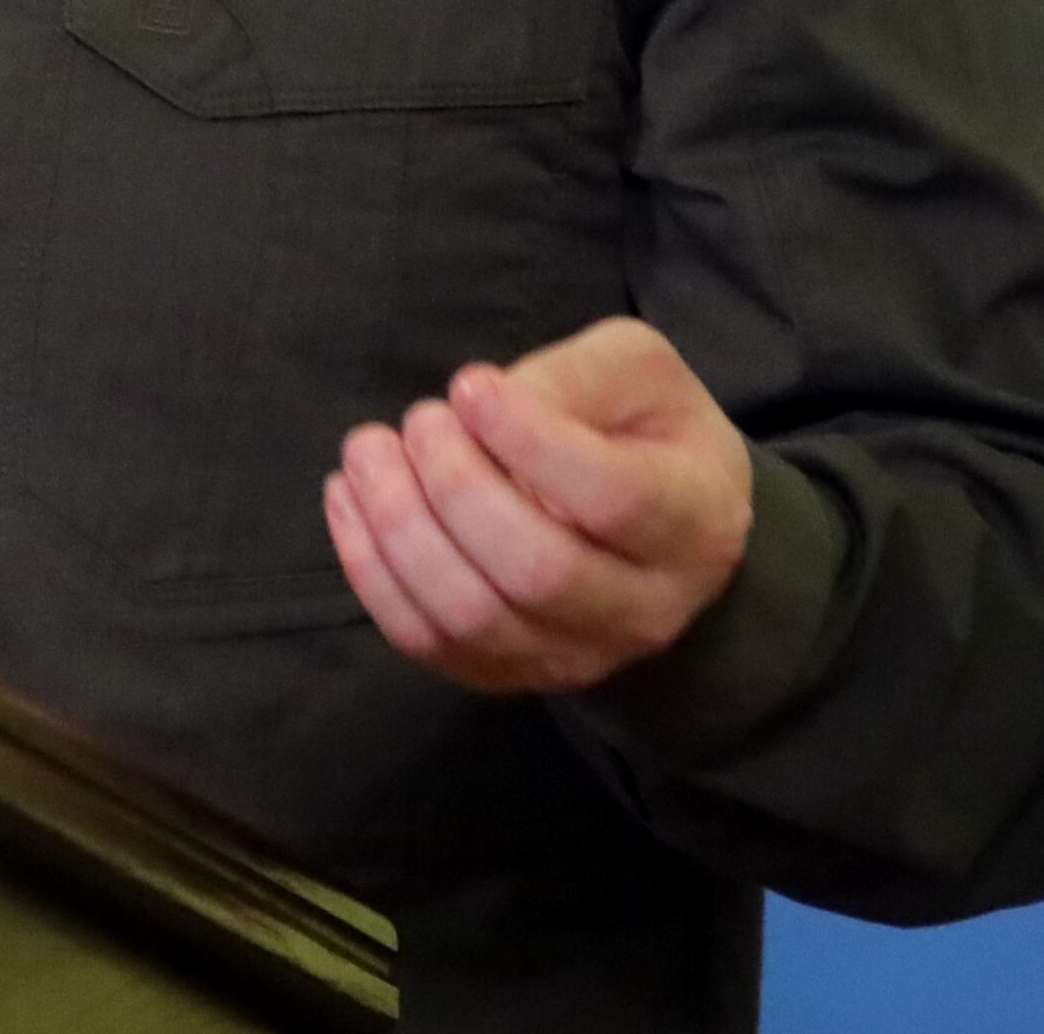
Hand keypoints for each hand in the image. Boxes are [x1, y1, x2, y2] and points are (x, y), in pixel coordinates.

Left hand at [322, 315, 750, 694]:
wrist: (655, 523)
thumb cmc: (641, 430)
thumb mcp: (638, 370)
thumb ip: (573, 375)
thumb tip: (479, 404)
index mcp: (694, 522)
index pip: (612, 498)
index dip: (528, 440)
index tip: (469, 386)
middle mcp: (646, 608)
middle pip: (536, 570)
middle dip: (454, 486)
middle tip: (420, 419)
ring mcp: (576, 654)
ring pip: (473, 616)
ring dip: (399, 526)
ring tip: (369, 450)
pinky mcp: (508, 671)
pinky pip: (428, 642)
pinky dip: (371, 570)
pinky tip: (348, 498)